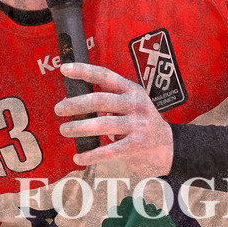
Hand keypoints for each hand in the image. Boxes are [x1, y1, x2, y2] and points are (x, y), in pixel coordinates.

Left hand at [55, 63, 173, 176]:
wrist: (168, 147)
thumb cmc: (140, 123)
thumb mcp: (131, 105)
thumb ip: (109, 102)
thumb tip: (77, 103)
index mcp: (132, 90)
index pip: (105, 76)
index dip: (84, 71)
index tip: (64, 69)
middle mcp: (136, 104)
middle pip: (100, 100)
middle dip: (76, 104)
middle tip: (59, 109)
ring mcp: (138, 125)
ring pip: (102, 124)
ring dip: (79, 127)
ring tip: (64, 129)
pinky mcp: (136, 146)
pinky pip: (109, 151)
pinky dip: (91, 155)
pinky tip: (78, 157)